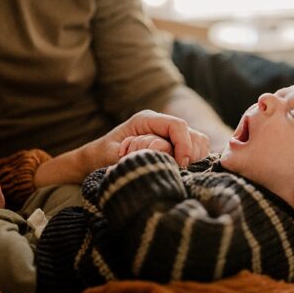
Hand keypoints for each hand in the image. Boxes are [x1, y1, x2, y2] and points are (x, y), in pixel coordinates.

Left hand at [33, 111, 208, 186]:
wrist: (95, 160)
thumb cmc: (102, 157)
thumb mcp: (114, 155)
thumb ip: (138, 153)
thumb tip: (164, 156)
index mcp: (146, 120)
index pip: (177, 126)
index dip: (184, 146)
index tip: (181, 165)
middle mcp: (160, 124)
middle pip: (192, 134)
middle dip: (190, 154)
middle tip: (178, 171)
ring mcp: (169, 135)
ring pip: (198, 143)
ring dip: (193, 159)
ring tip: (176, 172)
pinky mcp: (174, 147)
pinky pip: (196, 152)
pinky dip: (194, 162)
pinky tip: (180, 172)